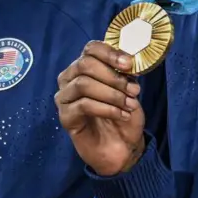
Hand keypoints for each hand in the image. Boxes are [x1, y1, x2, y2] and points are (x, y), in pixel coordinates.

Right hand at [56, 41, 146, 176]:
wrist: (122, 148)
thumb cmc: (123, 115)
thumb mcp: (129, 90)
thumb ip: (125, 74)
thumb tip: (128, 61)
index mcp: (84, 67)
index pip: (91, 49)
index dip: (110, 53)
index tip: (129, 64)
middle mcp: (69, 78)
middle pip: (85, 64)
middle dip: (113, 76)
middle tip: (133, 90)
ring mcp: (64, 98)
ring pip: (83, 84)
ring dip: (112, 94)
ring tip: (129, 104)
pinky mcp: (65, 116)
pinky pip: (84, 105)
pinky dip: (107, 108)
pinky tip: (121, 115)